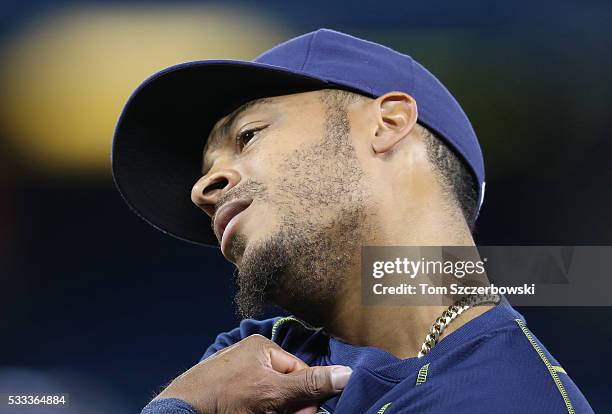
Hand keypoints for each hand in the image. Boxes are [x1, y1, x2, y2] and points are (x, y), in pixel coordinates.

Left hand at [153, 334, 352, 413]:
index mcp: (262, 347)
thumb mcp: (273, 392)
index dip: (304, 397)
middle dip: (286, 406)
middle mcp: (250, 356)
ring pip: (271, 398)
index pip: (300, 372)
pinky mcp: (227, 391)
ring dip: (272, 412)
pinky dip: (256, 412)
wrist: (183, 412)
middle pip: (286, 386)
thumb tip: (348, 373)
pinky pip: (254, 402)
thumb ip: (310, 384)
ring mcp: (237, 374)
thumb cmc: (226, 397)